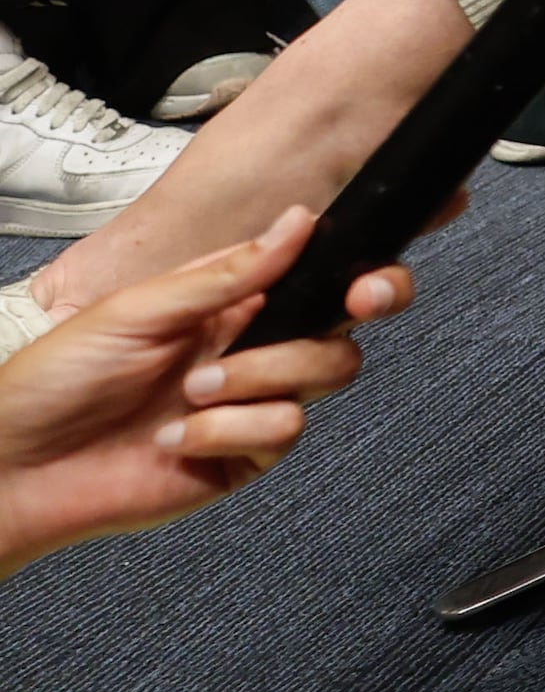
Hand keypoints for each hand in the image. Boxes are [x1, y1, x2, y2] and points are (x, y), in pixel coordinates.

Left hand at [0, 208, 401, 581]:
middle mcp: (247, 352)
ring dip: (256, 383)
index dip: (358, 281)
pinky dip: (231, 431)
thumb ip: (228, 272)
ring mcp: (248, 406)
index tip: (362, 288)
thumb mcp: (137, 310)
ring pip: (321, 380)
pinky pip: (282, 432)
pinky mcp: (242, 457)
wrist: (16, 469)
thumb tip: (299, 222)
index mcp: (227, 305)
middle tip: (260, 346)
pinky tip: (178, 437)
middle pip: (336, 335)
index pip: (316, 282)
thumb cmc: (54, 382)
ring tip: (189, 395)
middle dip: (313, 340)